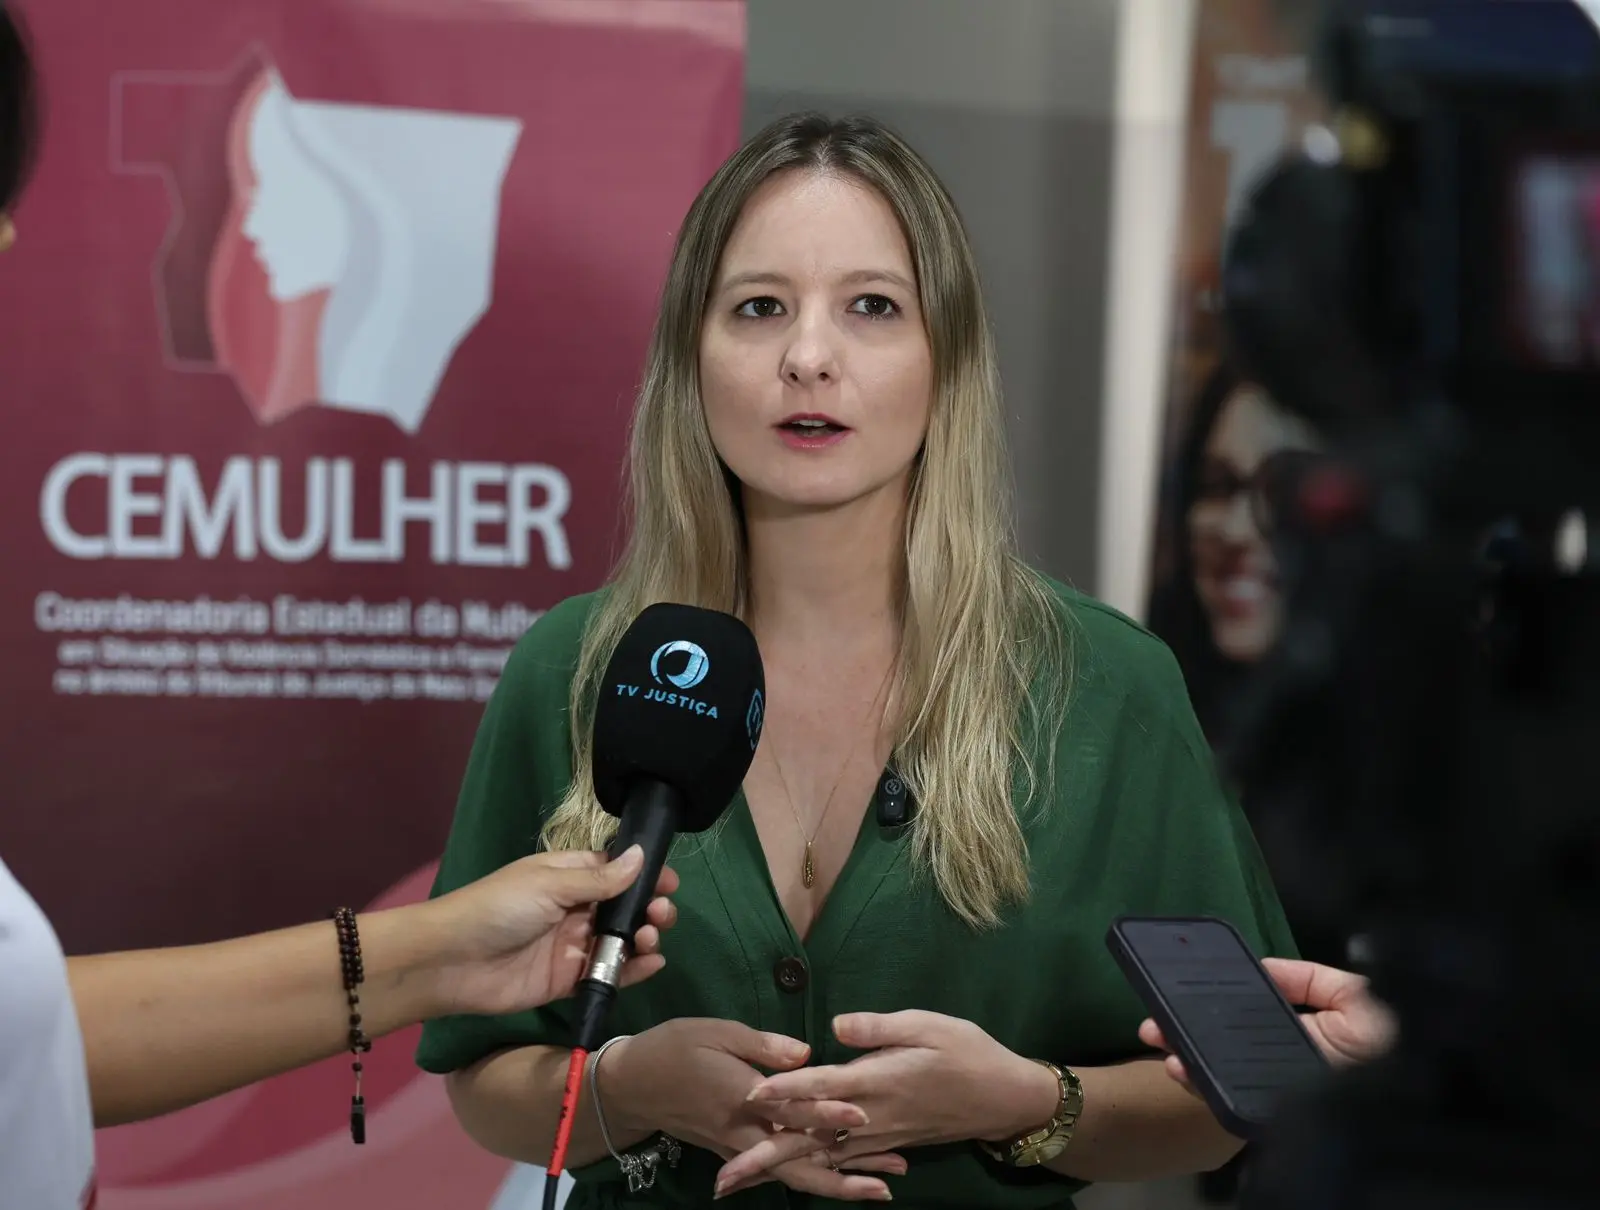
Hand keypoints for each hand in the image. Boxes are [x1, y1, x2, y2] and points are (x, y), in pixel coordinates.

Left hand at [421, 846, 678, 1016]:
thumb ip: (599, 878)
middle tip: (662, 915)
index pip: (613, 870)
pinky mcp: (567, 980)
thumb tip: (641, 855)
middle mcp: (573, 909)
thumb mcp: (550, 884)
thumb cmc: (498, 908)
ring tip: (651, 938)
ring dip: (643, 938)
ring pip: (619, 941)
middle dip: (647, 909)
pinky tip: (652, 963)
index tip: (670, 883)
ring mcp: (571, 946)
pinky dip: (632, 970)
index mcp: (565, 876)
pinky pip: (606, 974)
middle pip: (622, 908)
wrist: (451, 962)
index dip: (642, 875)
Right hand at [602, 1018, 901, 1201]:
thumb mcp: (715, 1031)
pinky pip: (778, 1172)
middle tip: (890, 1181)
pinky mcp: (735, 1153)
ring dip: (837, 1183)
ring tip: (880, 1186)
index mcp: (742, 1097)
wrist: (631, 1086)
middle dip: (847, 1175)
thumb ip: (762, 1044)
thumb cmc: (674, 1048)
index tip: (866, 1114)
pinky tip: (839, 1176)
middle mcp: (744, 1132)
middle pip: (800, 1164)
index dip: (829, 1111)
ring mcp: (740, 1148)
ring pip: (793, 1175)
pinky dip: (811, 1176)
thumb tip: (806, 1054)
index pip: (792, 1110)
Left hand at [716, 1010, 1057, 1196]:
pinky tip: (788, 1176)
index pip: (822, 1086)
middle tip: (723, 1177)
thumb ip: (880, 1026)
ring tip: (739, 1181)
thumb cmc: (967, 1052)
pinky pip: (841, 1162)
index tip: (750, 1096)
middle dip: (765, 1157)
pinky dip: (811, 1170)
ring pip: (819, 1157)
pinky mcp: (886, 1144)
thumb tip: (835, 1024)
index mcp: (877, 1081)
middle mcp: (871, 1116)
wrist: (1004, 1099)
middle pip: (809, 1139)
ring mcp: (878, 1136)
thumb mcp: (928, 1024)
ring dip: (778, 1169)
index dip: (785, 1091)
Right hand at [1139, 957, 1396, 1091]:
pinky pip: (1231, 1097)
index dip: (1208, 1007)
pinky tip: (1182, 1067)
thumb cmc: (1396, 1030)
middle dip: (1181, 1030)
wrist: (1425, 1075)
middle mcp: (1280, 1059)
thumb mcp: (1351, 991)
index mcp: (1299, 1030)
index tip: (1177, 991)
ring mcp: (1275, 1084)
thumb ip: (1304, 977)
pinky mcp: (1275, 1106)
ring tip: (1159, 1041)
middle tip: (1152, 1022)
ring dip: (1182, 1055)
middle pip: (1220, 1045)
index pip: (1242, 1019)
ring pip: (1217, 1072)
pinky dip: (1202, 1084)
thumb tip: (1259, 967)